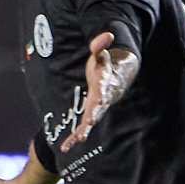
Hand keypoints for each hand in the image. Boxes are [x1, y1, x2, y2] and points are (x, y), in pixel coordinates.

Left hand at [60, 34, 137, 153]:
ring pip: (90, 121)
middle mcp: (102, 99)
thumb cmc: (107, 65)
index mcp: (105, 84)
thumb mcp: (103, 54)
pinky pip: (83, 126)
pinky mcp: (91, 112)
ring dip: (83, 131)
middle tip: (86, 129)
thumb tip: (106, 35)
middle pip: (97, 110)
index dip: (102, 95)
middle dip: (91, 119)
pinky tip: (65, 147)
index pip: (103, 90)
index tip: (100, 101)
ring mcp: (97, 107)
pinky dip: (74, 137)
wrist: (119, 76)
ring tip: (74, 141)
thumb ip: (101, 46)